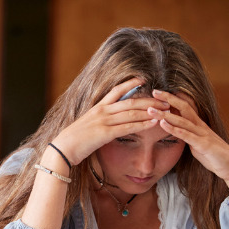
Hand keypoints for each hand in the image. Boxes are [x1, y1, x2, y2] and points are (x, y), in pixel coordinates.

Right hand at [49, 78, 169, 164]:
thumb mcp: (86, 126)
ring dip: (150, 111)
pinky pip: (128, 127)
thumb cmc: (73, 141)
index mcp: (97, 108)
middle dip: (149, 99)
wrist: (62, 149)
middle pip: (130, 101)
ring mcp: (104, 121)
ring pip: (132, 113)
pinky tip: (153, 123)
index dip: (131, 84)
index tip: (144, 79)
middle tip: (165, 98)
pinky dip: (142, 124)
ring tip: (165, 110)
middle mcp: (102, 111)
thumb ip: (97, 121)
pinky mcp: (105, 133)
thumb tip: (105, 122)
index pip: (116, 91)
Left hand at [149, 90, 228, 199]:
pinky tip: (164, 124)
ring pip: (183, 121)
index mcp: (198, 125)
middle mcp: (200, 126)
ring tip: (152, 110)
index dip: (172, 99)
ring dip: (166, 115)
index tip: (158, 92)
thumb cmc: (213, 155)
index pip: (184, 107)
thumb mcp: (196, 142)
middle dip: (168, 99)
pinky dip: (175, 130)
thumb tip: (175, 130)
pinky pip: (188, 136)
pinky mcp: (203, 145)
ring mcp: (202, 135)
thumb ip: (186, 135)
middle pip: (184, 108)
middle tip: (153, 91)